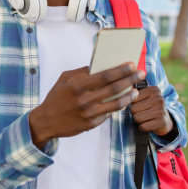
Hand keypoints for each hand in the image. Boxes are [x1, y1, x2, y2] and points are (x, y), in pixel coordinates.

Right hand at [29, 62, 144, 148]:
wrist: (46, 121)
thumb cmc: (57, 96)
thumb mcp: (65, 79)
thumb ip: (82, 72)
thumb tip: (100, 65)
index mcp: (77, 85)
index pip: (105, 75)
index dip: (121, 70)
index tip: (132, 64)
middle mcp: (84, 99)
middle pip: (114, 88)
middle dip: (130, 79)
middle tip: (141, 73)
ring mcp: (89, 113)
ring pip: (117, 103)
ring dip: (129, 95)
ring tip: (136, 90)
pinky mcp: (91, 124)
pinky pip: (109, 113)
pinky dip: (118, 106)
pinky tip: (124, 100)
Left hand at [129, 85, 173, 135]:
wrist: (165, 120)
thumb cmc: (151, 107)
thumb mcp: (145, 96)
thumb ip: (134, 92)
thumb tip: (123, 92)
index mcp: (153, 90)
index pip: (132, 98)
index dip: (133, 104)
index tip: (140, 104)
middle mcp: (158, 98)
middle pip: (133, 109)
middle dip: (135, 113)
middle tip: (143, 113)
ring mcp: (161, 110)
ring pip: (137, 118)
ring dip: (138, 121)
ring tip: (145, 118)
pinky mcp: (161, 122)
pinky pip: (142, 127)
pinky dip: (142, 128)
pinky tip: (148, 124)